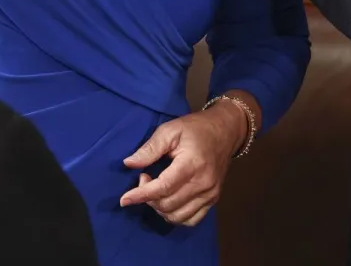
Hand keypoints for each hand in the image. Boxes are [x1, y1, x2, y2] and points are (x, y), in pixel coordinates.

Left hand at [120, 99, 247, 226]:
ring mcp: (210, 194)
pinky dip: (175, 216)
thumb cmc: (195, 129)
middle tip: (145, 178)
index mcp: (192, 163)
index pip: (163, 187)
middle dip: (149, 198)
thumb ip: (150, 148)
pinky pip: (191, 220)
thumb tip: (129, 164)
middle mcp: (203, 183)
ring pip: (178, 217)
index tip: (124, 200)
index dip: (141, 195)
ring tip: (156, 190)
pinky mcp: (213, 200)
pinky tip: (168, 201)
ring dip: (160, 208)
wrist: (225, 131)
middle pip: (168, 204)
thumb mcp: (170, 130)